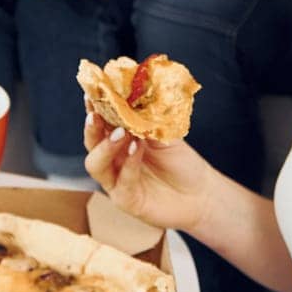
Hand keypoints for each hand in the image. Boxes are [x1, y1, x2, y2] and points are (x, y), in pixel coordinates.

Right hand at [83, 99, 218, 233]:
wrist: (199, 193)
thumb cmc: (181, 162)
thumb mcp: (166, 133)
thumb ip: (149, 119)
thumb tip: (135, 96)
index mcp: (120, 139)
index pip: (101, 121)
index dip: (94, 107)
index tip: (92, 92)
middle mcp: (113, 159)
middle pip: (91, 143)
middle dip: (92, 128)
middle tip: (96, 115)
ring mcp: (116, 180)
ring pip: (96, 164)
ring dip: (105, 146)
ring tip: (121, 133)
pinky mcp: (126, 200)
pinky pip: (121, 182)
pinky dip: (128, 163)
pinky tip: (137, 149)